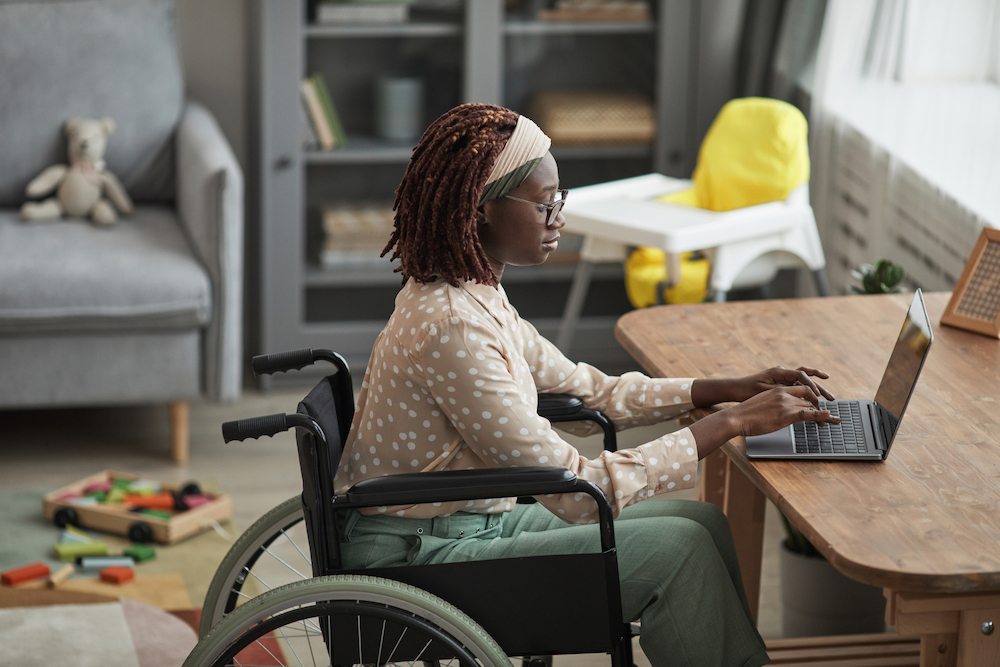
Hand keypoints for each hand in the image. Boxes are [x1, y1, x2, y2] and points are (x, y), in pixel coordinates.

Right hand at [688, 384, 840, 457]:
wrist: (737, 417)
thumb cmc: (746, 413)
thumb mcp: (762, 404)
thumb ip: (773, 404)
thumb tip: (778, 412)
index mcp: (778, 389)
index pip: (801, 389)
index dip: (812, 396)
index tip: (819, 403)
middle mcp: (783, 393)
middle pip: (809, 396)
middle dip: (821, 404)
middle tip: (831, 414)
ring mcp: (785, 403)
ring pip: (810, 405)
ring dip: (824, 413)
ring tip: (836, 420)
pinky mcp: (786, 414)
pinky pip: (808, 413)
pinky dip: (820, 415)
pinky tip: (829, 416)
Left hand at [730, 366, 834, 402]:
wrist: (735, 389)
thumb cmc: (746, 390)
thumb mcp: (763, 392)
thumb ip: (780, 393)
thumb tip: (795, 395)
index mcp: (778, 372)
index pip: (800, 375)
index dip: (811, 385)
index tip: (817, 395)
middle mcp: (782, 373)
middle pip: (806, 378)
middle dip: (819, 387)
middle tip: (831, 398)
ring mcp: (782, 379)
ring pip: (803, 383)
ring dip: (816, 390)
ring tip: (828, 398)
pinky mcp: (780, 385)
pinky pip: (797, 388)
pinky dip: (807, 393)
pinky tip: (814, 402)